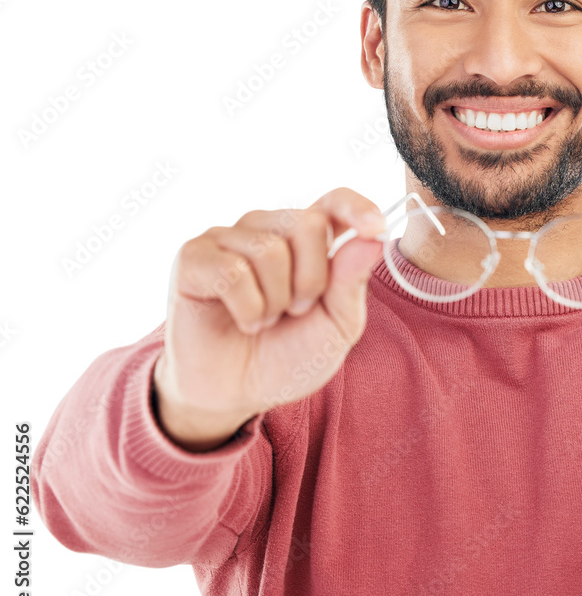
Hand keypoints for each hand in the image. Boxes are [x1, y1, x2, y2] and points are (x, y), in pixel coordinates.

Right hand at [153, 188, 385, 449]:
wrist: (237, 393)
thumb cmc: (287, 355)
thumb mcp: (336, 327)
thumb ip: (352, 283)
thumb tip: (371, 238)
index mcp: (307, 240)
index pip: (334, 202)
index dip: (355, 206)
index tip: (373, 227)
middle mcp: (267, 228)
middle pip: (308, 223)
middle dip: (312, 279)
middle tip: (295, 311)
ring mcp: (227, 238)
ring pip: (270, 250)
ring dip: (275, 301)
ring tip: (264, 320)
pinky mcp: (194, 257)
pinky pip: (233, 271)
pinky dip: (247, 309)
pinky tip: (242, 321)